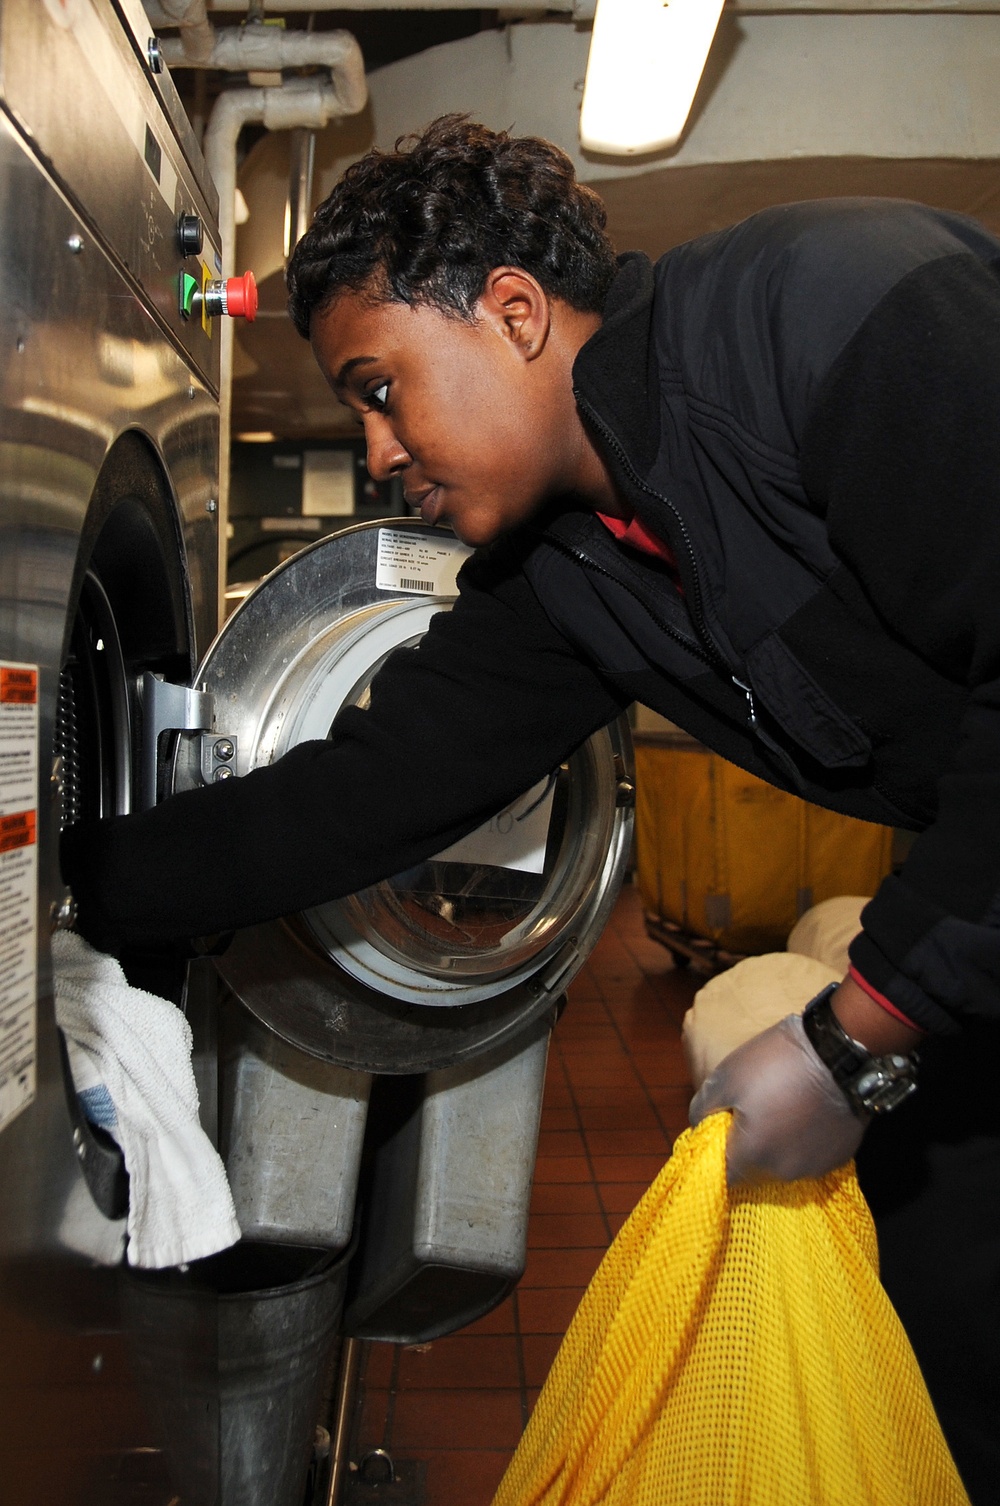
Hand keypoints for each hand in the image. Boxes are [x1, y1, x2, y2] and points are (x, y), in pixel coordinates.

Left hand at [688, 1013, 865, 1184]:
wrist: (841, 1053)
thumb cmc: (778, 1063)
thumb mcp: (727, 1076)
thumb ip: (703, 1108)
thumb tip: (699, 1126)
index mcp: (753, 1156)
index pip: (724, 1174)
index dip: (719, 1153)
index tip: (723, 1129)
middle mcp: (784, 1171)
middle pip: (756, 1168)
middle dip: (751, 1144)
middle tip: (755, 1110)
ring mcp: (815, 1167)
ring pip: (785, 1162)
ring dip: (780, 1143)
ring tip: (785, 1108)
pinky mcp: (840, 1157)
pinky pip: (812, 1155)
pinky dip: (806, 1140)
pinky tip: (809, 1114)